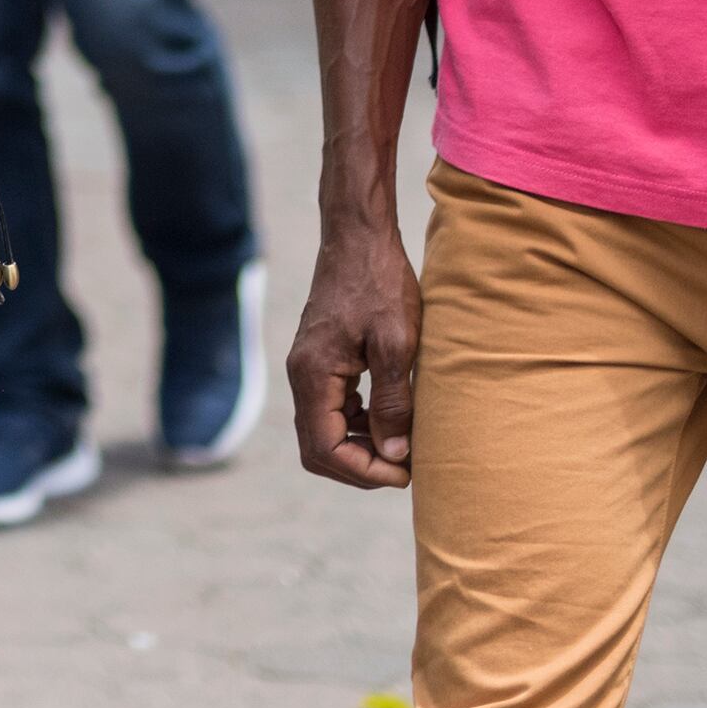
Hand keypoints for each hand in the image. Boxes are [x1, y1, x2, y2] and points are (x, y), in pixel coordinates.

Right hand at [287, 217, 421, 488]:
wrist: (358, 237)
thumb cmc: (380, 282)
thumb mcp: (397, 343)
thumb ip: (393, 402)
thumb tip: (394, 455)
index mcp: (313, 375)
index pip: (325, 449)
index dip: (365, 471)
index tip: (405, 470)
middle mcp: (301, 376)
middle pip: (317, 450)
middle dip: (359, 467)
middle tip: (403, 467)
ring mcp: (308, 368)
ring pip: (323, 433)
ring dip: (360, 448)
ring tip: (402, 445)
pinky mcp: (320, 361)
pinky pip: (331, 410)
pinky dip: (358, 425)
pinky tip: (389, 417)